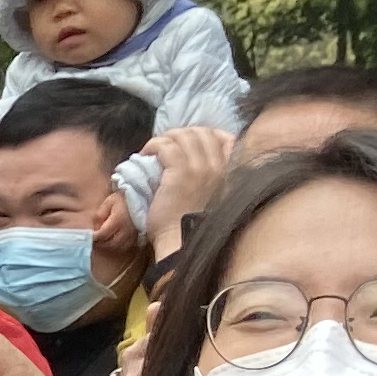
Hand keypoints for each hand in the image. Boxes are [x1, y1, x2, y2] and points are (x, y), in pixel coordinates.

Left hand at [137, 123, 234, 264]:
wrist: (182, 243)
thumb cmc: (192, 226)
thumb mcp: (211, 198)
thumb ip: (209, 178)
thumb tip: (192, 159)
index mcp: (229, 172)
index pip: (223, 136)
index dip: (203, 134)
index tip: (186, 142)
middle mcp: (219, 166)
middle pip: (201, 132)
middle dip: (181, 134)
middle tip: (166, 145)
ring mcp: (200, 168)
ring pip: (183, 135)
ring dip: (165, 138)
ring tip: (154, 150)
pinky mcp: (180, 172)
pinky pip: (166, 146)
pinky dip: (153, 146)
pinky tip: (146, 155)